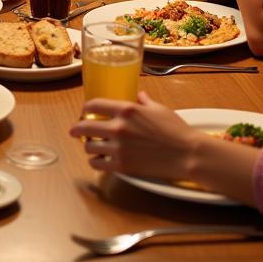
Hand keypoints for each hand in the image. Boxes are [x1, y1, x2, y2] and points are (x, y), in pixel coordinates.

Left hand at [69, 92, 195, 177]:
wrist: (187, 154)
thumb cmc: (175, 129)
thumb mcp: (158, 109)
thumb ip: (144, 101)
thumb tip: (139, 96)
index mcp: (126, 109)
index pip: (94, 105)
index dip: (85, 108)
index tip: (84, 112)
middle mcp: (118, 128)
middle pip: (84, 127)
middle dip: (77, 129)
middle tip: (75, 131)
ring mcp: (119, 148)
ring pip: (89, 147)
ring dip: (88, 146)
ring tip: (91, 146)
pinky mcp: (122, 166)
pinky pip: (98, 164)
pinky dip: (95, 162)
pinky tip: (98, 160)